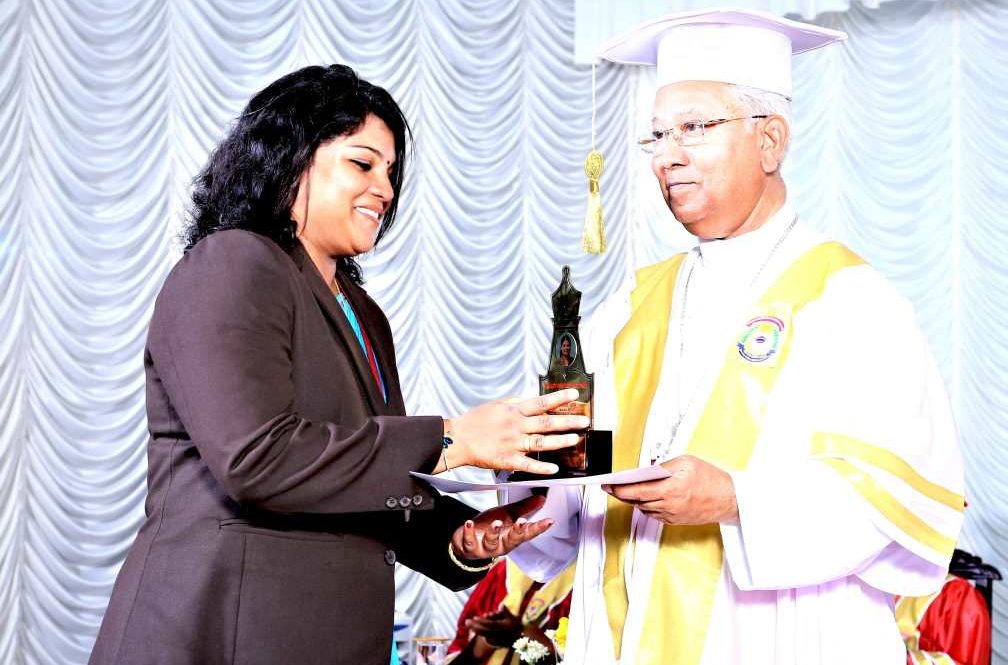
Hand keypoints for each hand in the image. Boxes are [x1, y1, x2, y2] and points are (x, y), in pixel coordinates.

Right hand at [445, 389, 588, 474]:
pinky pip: (528, 464)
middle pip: (546, 423)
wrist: (458, 439)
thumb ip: (516, 403)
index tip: (576, 394)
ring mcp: (513, 444)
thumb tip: (532, 400)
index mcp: (514, 411)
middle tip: (585, 421)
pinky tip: (555, 468)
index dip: (560, 398)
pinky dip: (541, 467)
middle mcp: (516, 426)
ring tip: (575, 439)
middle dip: (568, 421)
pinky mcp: (507, 460)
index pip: (541, 402)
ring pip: (541, 442)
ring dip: (560, 441)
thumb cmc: (475, 421)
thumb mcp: (497, 405)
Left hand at [451, 495, 551, 560]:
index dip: (539, 527)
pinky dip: (470, 533)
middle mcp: (502, 544)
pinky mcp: (471, 548)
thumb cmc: (488, 528)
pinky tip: (470, 523)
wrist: (466, 542)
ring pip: (492, 542)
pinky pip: (470, 542)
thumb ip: (523, 508)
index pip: (528, 532)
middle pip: (513, 540)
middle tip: (522, 522)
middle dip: (518, 531)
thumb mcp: (507, 515)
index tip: (549, 521)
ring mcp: (486, 548)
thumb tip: (541, 499)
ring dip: (494, 533)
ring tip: (496, 523)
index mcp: (512, 536)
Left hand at [465, 607, 522, 647]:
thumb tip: (501, 604)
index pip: (490, 625)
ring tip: (468, 624)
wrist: (518, 640)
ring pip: (483, 635)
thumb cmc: (515, 626)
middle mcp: (498, 634)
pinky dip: (478, 633)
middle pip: (484, 631)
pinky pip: (484, 637)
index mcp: (502, 627)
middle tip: (466, 621)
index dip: (482, 622)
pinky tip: (473, 629)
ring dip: (475, 629)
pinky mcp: (493, 643)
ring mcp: (495, 640)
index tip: (474, 618)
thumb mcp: (512, 618)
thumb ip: (506, 611)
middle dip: (474, 626)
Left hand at [603, 455, 737, 524]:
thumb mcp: (686, 462)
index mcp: (670, 488)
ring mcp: (672, 515)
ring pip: (644, 508)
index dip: (619, 488)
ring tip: (626, 491)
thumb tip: (646, 470)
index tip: (607, 485)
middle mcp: (669, 504)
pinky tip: (646, 498)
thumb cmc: (710, 478)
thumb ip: (663, 466)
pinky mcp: (675, 521)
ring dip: (634, 500)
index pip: (637, 490)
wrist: (730, 499)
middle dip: (622, 494)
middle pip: (636, 501)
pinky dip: (647, 506)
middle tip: (611, 487)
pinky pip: (654, 514)